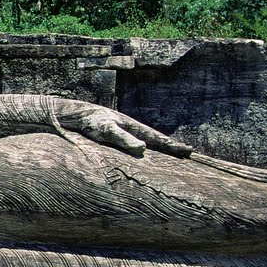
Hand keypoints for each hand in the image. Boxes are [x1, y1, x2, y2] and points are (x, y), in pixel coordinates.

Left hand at [58, 104, 191, 157]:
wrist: (76, 114)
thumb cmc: (91, 122)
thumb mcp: (107, 131)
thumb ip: (124, 139)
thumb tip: (143, 148)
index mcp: (134, 127)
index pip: (158, 139)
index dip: (173, 146)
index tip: (190, 151)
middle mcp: (132, 128)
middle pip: (156, 138)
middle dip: (171, 146)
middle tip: (187, 152)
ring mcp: (125, 130)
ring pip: (146, 140)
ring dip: (159, 147)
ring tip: (170, 152)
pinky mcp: (115, 134)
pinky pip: (135, 142)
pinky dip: (144, 147)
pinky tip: (143, 152)